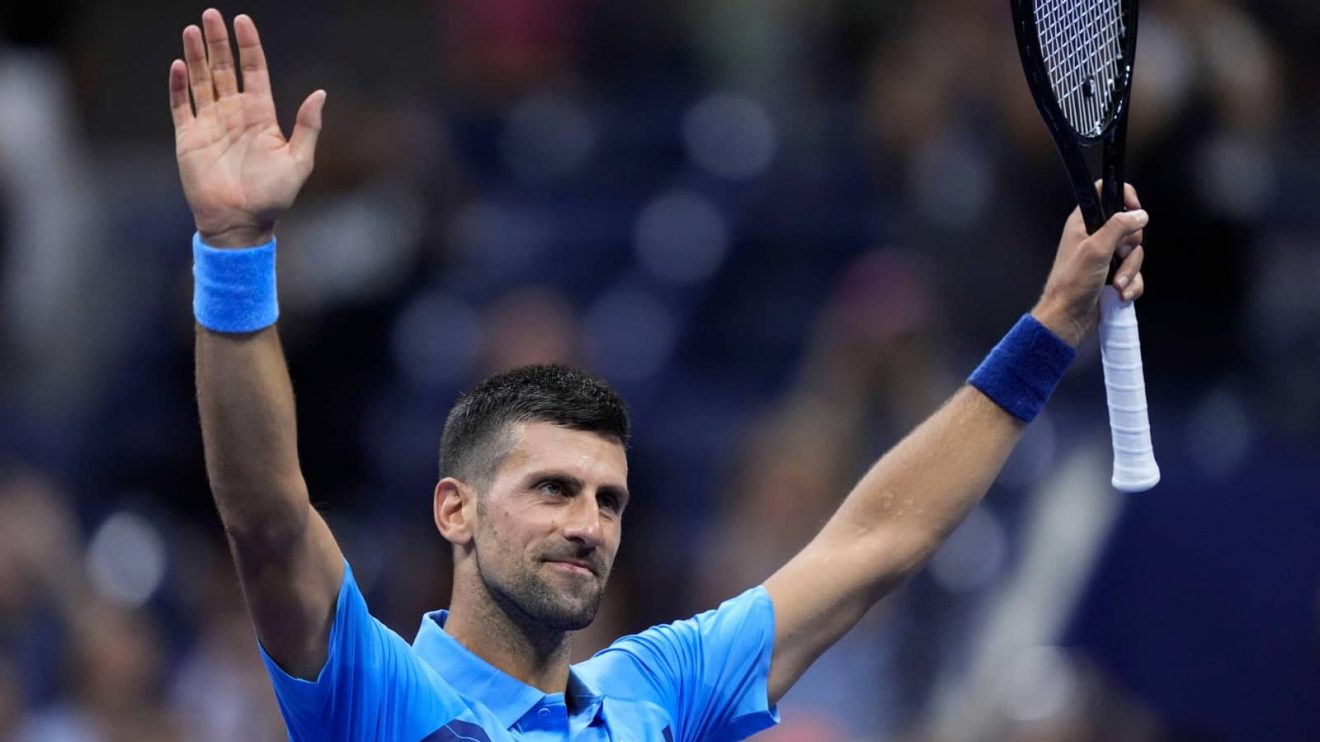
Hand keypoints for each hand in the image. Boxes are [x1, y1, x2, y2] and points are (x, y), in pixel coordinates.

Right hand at [170, 9, 324, 247]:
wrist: (241, 223)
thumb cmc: (273, 197)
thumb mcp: (299, 161)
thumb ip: (307, 126)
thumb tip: (321, 94)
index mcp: (260, 115)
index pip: (253, 70)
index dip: (248, 46)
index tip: (243, 21)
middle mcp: (233, 113)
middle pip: (223, 68)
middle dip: (218, 42)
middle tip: (211, 14)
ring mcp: (210, 123)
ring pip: (200, 80)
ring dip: (196, 55)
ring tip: (193, 29)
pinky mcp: (189, 137)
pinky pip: (181, 105)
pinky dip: (179, 85)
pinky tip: (179, 64)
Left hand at [1032, 184, 1147, 346]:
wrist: (1068, 319)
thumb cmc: (1072, 284)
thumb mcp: (1096, 249)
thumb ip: (1118, 227)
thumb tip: (1140, 214)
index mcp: (1084, 223)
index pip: (1106, 193)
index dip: (1124, 196)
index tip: (1135, 210)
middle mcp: (1095, 237)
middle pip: (1130, 227)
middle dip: (1130, 247)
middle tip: (1117, 256)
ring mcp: (1106, 257)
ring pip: (1135, 253)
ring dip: (1129, 272)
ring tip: (1114, 284)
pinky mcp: (1113, 276)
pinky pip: (1134, 274)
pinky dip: (1131, 285)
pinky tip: (1120, 295)